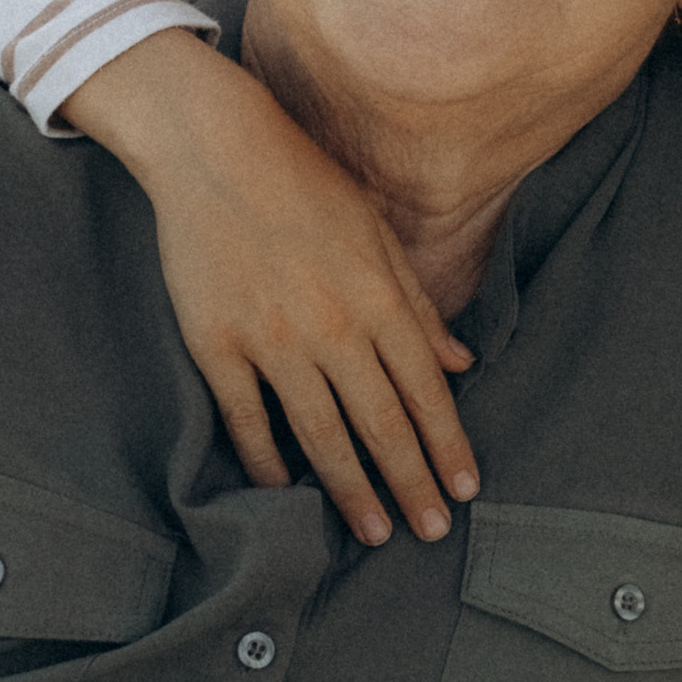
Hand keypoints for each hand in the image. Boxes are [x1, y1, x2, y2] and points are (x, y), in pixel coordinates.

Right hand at [64, 35, 476, 547]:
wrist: (215, 149)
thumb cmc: (306, 184)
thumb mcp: (377, 233)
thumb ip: (419, 304)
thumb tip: (462, 364)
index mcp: (378, 296)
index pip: (425, 389)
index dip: (448, 445)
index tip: (465, 489)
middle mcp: (332, 325)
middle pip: (381, 423)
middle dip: (411, 483)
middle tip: (431, 533)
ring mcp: (271, 338)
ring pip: (321, 433)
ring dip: (352, 488)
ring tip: (374, 531)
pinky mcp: (217, 342)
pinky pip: (246, 418)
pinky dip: (267, 460)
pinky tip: (285, 491)